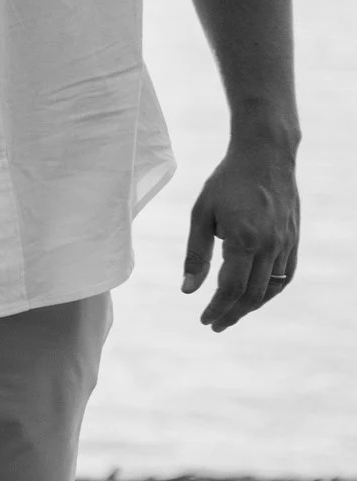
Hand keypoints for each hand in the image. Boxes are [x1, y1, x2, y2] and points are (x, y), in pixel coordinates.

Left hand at [183, 139, 299, 330]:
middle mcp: (270, 245)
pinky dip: (271, 291)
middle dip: (232, 314)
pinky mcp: (293, 238)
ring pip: (272, 287)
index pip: (231, 288)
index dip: (217, 308)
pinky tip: (256, 296)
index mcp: (244, 240)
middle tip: (214, 325)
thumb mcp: (201, 215)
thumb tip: (188, 290)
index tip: (204, 320)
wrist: (266, 155)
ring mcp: (286, 242)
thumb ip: (195, 255)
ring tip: (231, 314)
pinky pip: (286, 274)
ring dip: (251, 305)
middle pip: (252, 294)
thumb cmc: (227, 182)